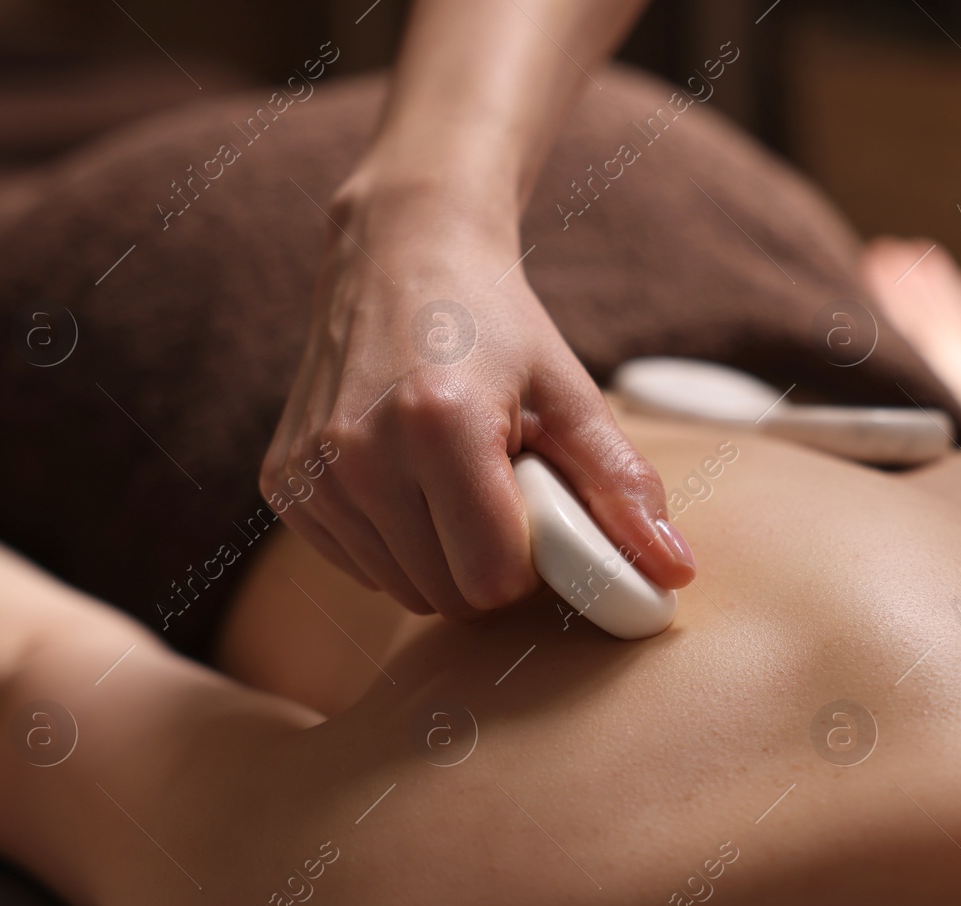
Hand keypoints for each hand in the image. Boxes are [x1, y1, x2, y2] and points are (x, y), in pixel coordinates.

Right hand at [261, 178, 694, 617]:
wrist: (401, 252)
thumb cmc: (498, 326)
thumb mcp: (572, 396)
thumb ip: (623, 488)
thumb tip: (676, 574)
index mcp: (439, 426)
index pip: (494, 580)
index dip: (530, 560)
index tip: (535, 505)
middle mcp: (359, 454)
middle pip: (447, 597)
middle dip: (487, 563)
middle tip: (498, 488)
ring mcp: (311, 472)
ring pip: (401, 590)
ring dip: (440, 556)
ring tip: (451, 478)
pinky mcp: (284, 483)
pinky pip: (358, 567)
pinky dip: (394, 543)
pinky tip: (404, 479)